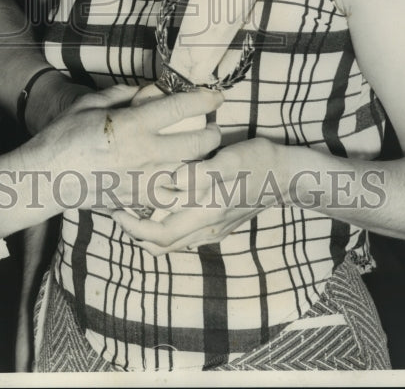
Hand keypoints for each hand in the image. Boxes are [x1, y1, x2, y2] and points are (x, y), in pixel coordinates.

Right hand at [40, 86, 223, 213]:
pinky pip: (173, 196)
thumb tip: (151, 90)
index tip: (214, 95)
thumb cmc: (65, 135)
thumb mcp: (90, 103)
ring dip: (200, 162)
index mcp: (134, 125)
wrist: (48, 177)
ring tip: (199, 154)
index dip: (204, 98)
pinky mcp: (140, 201)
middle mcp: (145, 154)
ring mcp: (145, 181)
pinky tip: (180, 180)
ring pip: (192, 173)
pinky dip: (182, 188)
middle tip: (211, 127)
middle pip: (198, 143)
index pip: (182, 107)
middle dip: (212, 133)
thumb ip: (124, 94)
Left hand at [112, 136, 285, 253]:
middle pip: (162, 244)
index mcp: (205, 214)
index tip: (116, 209)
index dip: (133, 227)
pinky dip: (166, 226)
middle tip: (117, 210)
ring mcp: (214, 230)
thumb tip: (173, 181)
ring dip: (149, 231)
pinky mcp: (220, 224)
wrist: (288, 176)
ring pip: (173, 242)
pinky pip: (185, 234)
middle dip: (135, 231)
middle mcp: (207, 229)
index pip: (159, 235)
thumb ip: (202, 173)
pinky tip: (162, 207)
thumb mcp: (230, 160)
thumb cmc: (258, 163)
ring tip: (133, 209)